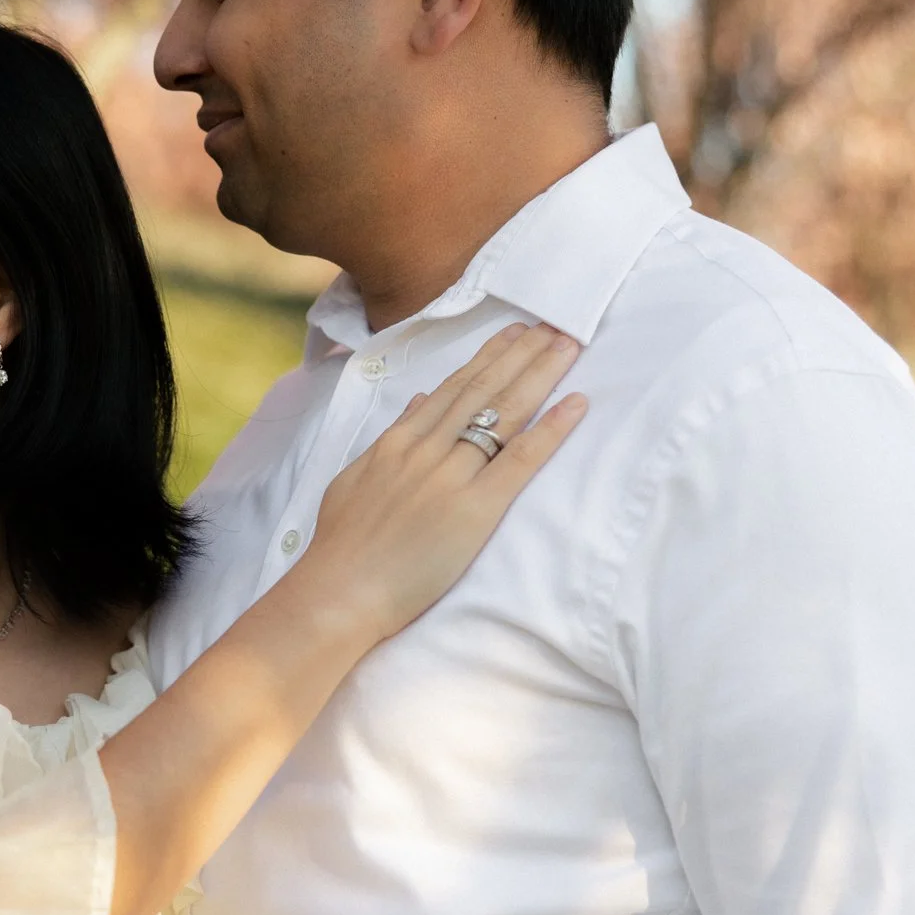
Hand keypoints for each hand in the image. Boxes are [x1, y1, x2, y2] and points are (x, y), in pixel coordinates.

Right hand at [284, 323, 586, 648]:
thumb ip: (389, 440)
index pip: (453, 388)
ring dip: (540, 374)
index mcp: (398, 441)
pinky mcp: (476, 510)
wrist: (338, 590)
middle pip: (484, 389)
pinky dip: (551, 430)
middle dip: (522, 353)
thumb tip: (417, 403)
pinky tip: (577, 404)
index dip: (489, 358)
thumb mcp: (355, 478)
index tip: (515, 334)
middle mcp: (427, 448)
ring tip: (568, 345)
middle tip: (555, 324)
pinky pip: (520, 460)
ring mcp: (451, 476)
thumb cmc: (341, 546)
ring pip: (504, 412)